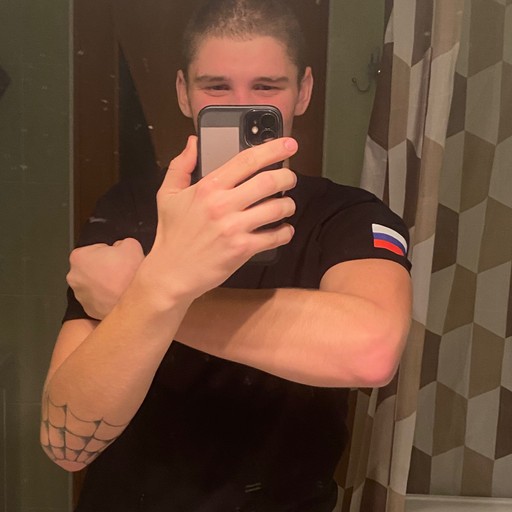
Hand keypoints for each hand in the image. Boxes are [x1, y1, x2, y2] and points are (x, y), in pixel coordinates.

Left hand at [67, 238, 144, 318]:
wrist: (136, 300)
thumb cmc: (130, 274)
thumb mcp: (131, 244)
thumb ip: (121, 242)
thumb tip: (120, 247)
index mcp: (79, 258)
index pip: (94, 249)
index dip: (109, 252)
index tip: (117, 258)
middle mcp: (74, 277)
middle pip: (91, 267)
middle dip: (104, 268)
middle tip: (120, 270)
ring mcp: (80, 295)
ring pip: (93, 284)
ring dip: (105, 283)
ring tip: (120, 283)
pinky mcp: (89, 309)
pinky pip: (97, 299)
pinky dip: (106, 296)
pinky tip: (118, 293)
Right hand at [141, 134, 297, 303]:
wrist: (171, 273)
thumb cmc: (171, 234)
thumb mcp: (168, 195)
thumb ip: (181, 165)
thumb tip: (193, 142)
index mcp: (208, 187)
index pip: (247, 160)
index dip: (273, 149)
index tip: (289, 144)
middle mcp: (223, 204)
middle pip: (269, 181)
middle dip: (288, 177)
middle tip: (290, 178)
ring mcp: (234, 228)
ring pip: (277, 208)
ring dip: (288, 204)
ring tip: (286, 205)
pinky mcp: (242, 249)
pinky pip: (275, 236)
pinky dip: (285, 232)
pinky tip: (283, 230)